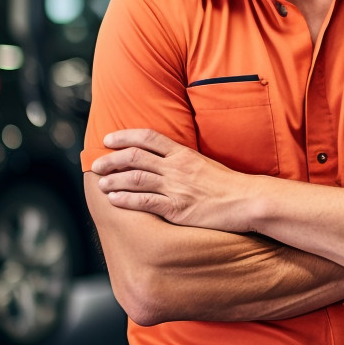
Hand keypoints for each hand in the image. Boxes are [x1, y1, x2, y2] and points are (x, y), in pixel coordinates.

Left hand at [90, 129, 244, 228]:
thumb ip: (183, 161)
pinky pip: (145, 202)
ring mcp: (176, 188)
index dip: (124, 136)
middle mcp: (176, 167)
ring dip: (114, 180)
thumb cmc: (228, 185)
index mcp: (183, 153)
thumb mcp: (204, 164)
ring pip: (135, 178)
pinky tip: (114, 200)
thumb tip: (163, 161)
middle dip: (111, 159)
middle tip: (96, 164)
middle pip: (135, 157)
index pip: (148, 137)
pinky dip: (126, 199)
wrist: (247, 200)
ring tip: (101, 183)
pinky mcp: (177, 208)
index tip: (108, 140)